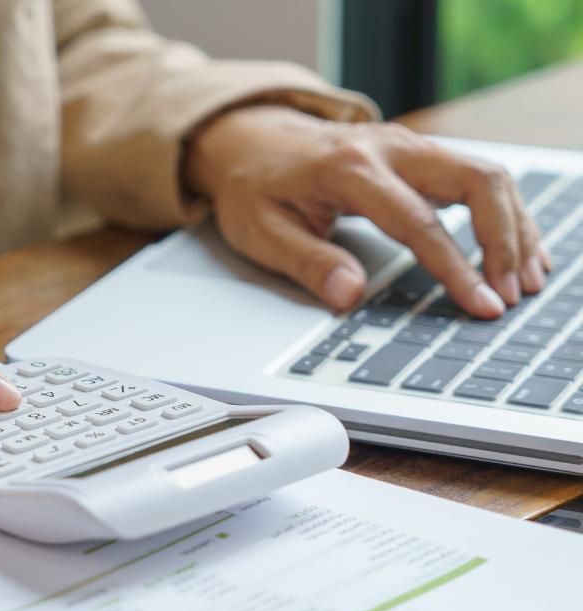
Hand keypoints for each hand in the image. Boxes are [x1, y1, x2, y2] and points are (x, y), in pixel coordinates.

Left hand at [183, 105, 549, 317]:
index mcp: (348, 168)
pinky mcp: (419, 154)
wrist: (248, 140)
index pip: (418, 221)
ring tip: (528, 279)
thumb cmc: (253, 187)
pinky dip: (504, 213)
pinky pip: (477, 176)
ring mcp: (409, 146)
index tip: (480, 304)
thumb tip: (349, 295)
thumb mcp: (261, 231)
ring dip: (515, 226)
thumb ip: (308, 262)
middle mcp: (389, 147)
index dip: (455, 268)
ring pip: (487, 175)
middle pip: (476, 181)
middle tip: (513, 294)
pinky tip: (518, 249)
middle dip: (504, 240)